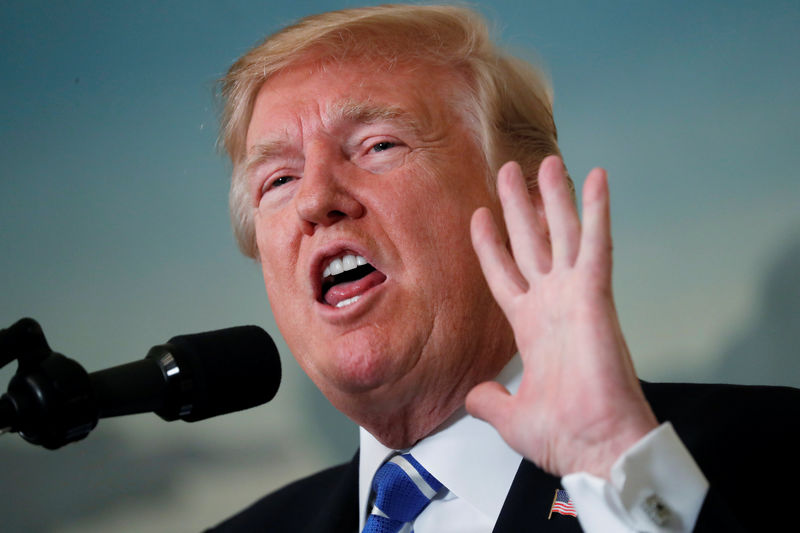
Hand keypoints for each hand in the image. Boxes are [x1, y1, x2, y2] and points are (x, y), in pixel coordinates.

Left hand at [466, 156, 657, 478]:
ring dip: (553, 196)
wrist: (593, 447)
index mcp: (530, 327)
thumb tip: (473, 396)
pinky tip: (595, 178)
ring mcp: (573, 296)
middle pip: (531, 242)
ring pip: (562, 233)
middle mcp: (551, 303)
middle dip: (519, 206)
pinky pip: (596, 244)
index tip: (479, 216)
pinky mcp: (595, 295)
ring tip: (546, 161)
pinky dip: (596, 210)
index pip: (505, 273)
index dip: (491, 244)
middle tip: (510, 171)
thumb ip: (489, 400)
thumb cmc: (563, 435)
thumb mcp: (509, 416)